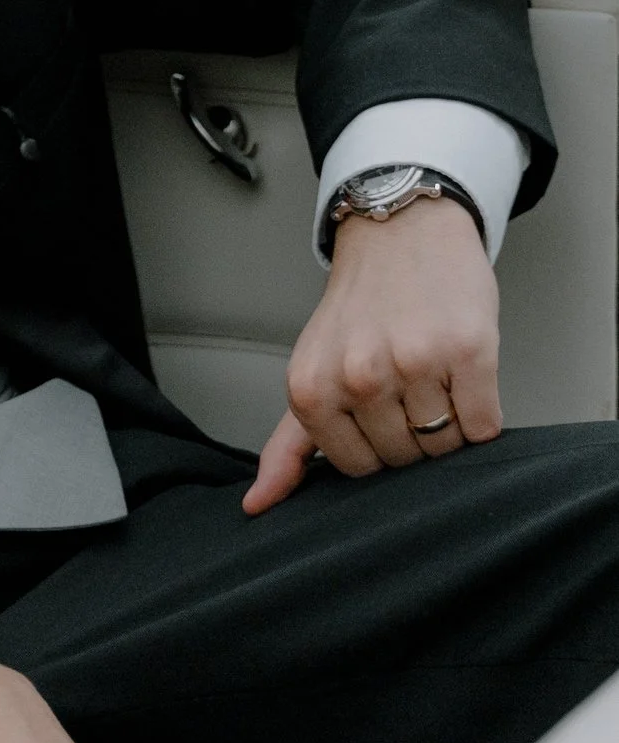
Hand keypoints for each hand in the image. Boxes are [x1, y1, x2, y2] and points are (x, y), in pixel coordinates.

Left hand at [245, 195, 500, 513]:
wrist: (402, 236)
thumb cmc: (359, 309)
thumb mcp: (311, 371)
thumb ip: (289, 443)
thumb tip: (258, 506)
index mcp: (313, 389)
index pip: (361, 470)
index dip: (379, 447)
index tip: (380, 408)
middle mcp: (359, 377)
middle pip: (406, 459)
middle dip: (415, 432)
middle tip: (410, 383)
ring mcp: (414, 363)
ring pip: (448, 446)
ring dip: (451, 421)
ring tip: (435, 375)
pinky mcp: (467, 351)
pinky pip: (485, 424)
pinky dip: (483, 411)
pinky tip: (464, 374)